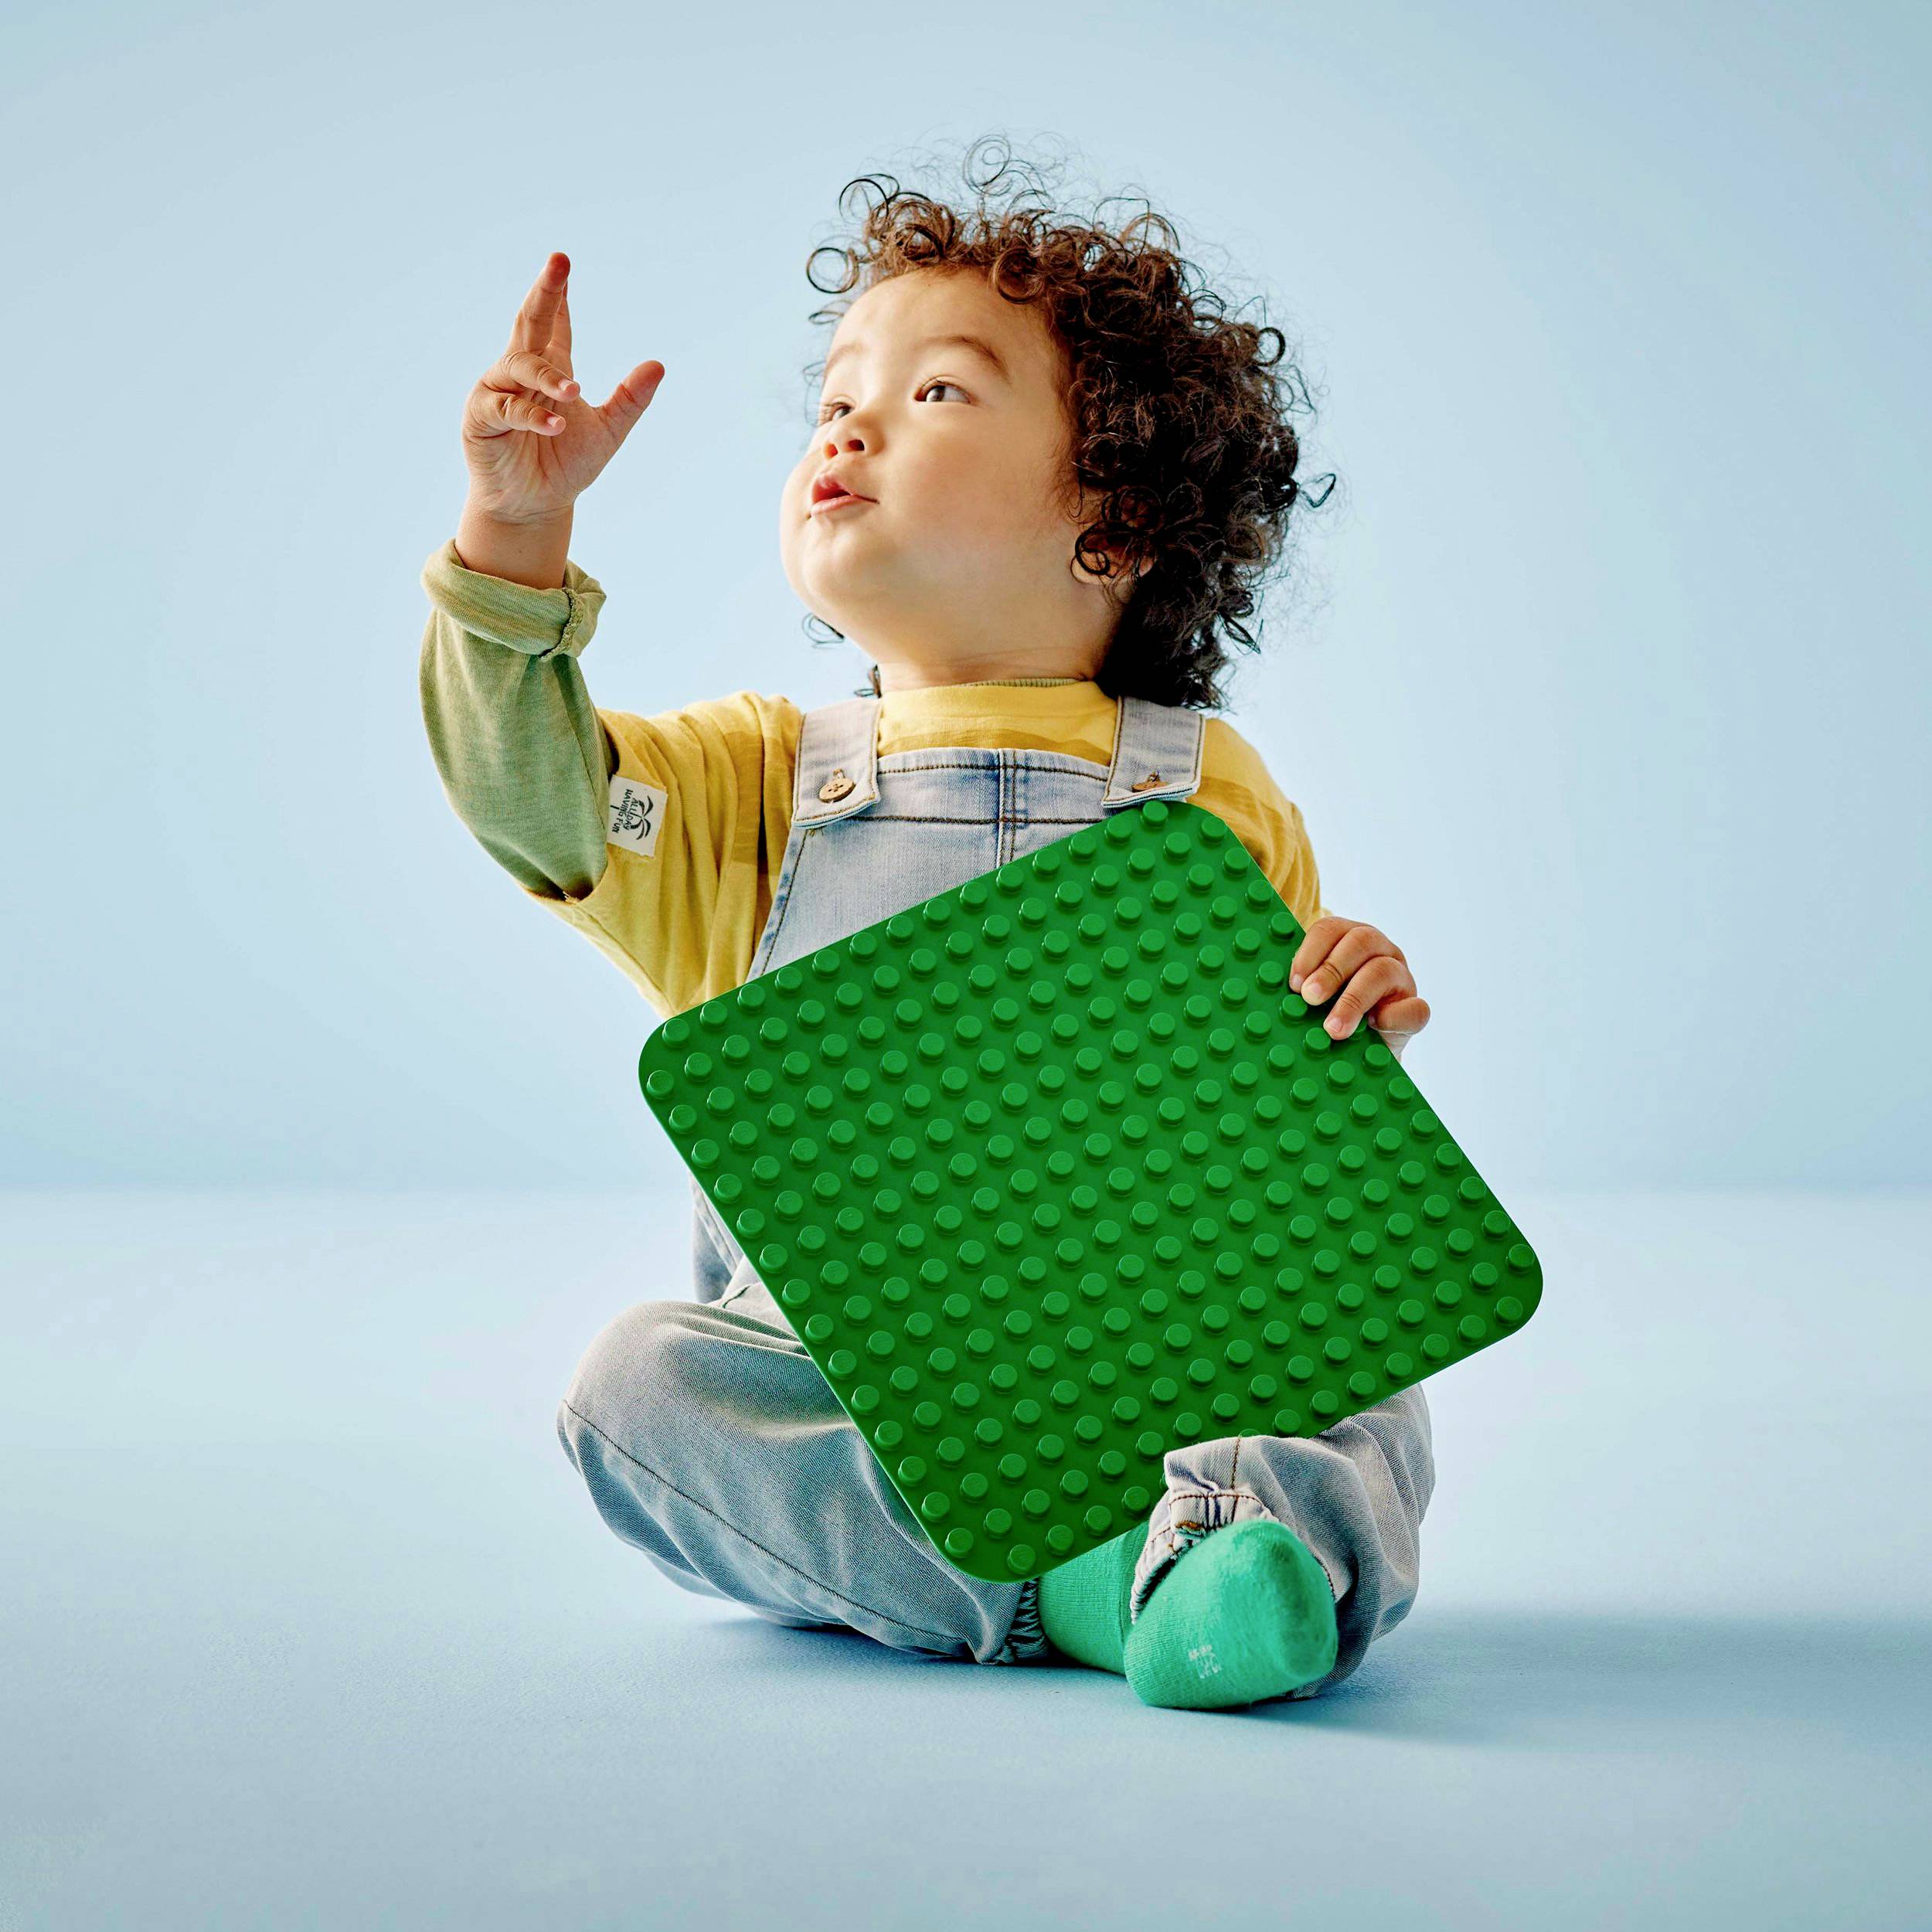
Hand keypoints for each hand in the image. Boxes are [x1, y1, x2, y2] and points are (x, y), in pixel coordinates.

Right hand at [459, 251, 666, 523]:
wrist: (535, 506)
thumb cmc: (565, 465)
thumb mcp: (608, 432)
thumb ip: (630, 400)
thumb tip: (658, 365)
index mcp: (551, 368)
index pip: (555, 323)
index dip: (559, 294)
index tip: (564, 264)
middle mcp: (521, 372)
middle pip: (531, 321)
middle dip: (545, 292)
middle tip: (559, 261)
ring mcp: (497, 391)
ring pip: (519, 365)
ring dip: (547, 377)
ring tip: (574, 393)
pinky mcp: (480, 418)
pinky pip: (504, 407)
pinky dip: (530, 415)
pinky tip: (555, 425)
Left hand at [1289, 916, 1430, 1054]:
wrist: (1363, 1048)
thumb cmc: (1328, 1012)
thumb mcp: (1312, 994)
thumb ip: (1298, 985)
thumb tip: (1270, 989)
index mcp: (1348, 938)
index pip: (1330, 929)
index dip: (1309, 952)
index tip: (1293, 984)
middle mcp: (1378, 950)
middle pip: (1360, 942)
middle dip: (1331, 970)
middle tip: (1309, 998)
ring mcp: (1401, 977)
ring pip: (1383, 971)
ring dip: (1353, 999)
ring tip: (1333, 1028)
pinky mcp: (1414, 1009)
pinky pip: (1414, 1008)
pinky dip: (1393, 1017)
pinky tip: (1373, 1027)